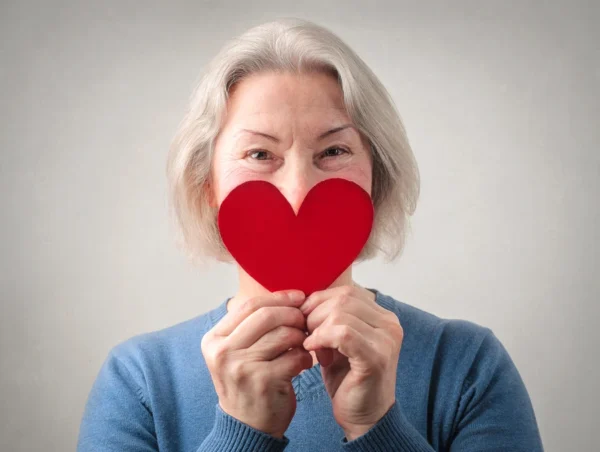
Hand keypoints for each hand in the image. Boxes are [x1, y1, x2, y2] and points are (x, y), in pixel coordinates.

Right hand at [201, 290, 312, 438]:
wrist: (247, 426)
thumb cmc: (247, 382)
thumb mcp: (236, 352)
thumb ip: (251, 325)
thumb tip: (287, 296)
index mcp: (213, 339)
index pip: (249, 305)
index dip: (278, 297)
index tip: (299, 297)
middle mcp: (222, 352)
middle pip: (267, 316)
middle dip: (293, 314)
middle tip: (305, 321)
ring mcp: (241, 367)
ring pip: (283, 335)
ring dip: (301, 337)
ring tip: (304, 345)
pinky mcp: (262, 381)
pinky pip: (294, 357)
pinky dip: (305, 358)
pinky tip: (303, 364)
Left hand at [300, 285, 402, 440]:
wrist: (364, 419)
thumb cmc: (348, 379)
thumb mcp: (339, 341)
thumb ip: (331, 318)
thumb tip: (306, 298)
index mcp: (383, 317)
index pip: (347, 291)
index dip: (319, 300)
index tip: (304, 318)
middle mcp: (390, 325)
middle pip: (343, 298)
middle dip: (315, 313)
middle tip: (306, 333)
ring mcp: (386, 340)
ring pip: (341, 313)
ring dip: (317, 327)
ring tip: (313, 346)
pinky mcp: (376, 358)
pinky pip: (342, 333)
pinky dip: (321, 338)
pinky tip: (313, 350)